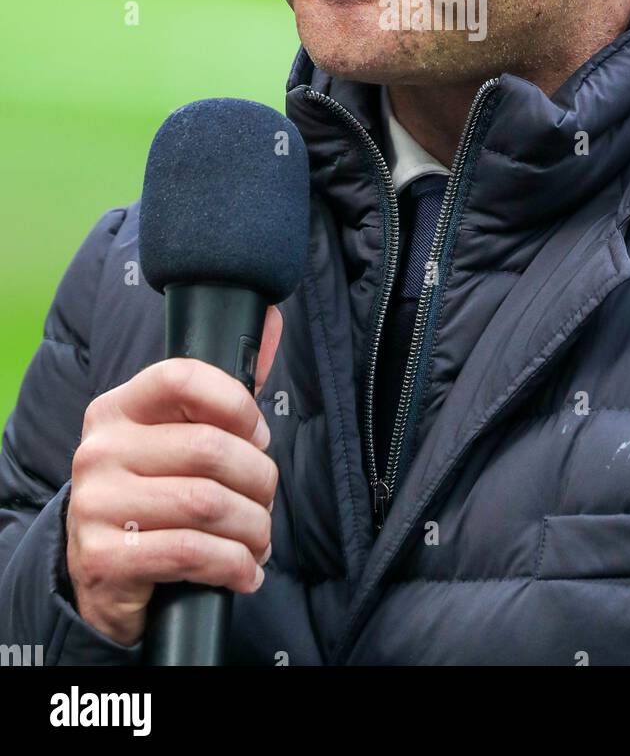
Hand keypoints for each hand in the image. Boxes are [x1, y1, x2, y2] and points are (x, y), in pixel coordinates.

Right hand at [65, 304, 282, 645]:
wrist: (102, 573)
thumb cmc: (154, 493)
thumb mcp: (179, 437)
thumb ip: (224, 389)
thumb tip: (269, 321)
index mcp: (117, 408)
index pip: (181, 377)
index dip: (236, 403)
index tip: (258, 434)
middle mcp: (100, 450)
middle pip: (209, 449)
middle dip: (259, 479)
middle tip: (266, 500)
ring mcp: (96, 504)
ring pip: (207, 504)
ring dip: (252, 527)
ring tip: (259, 539)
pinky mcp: (103, 558)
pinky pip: (191, 553)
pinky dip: (233, 564)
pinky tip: (245, 570)